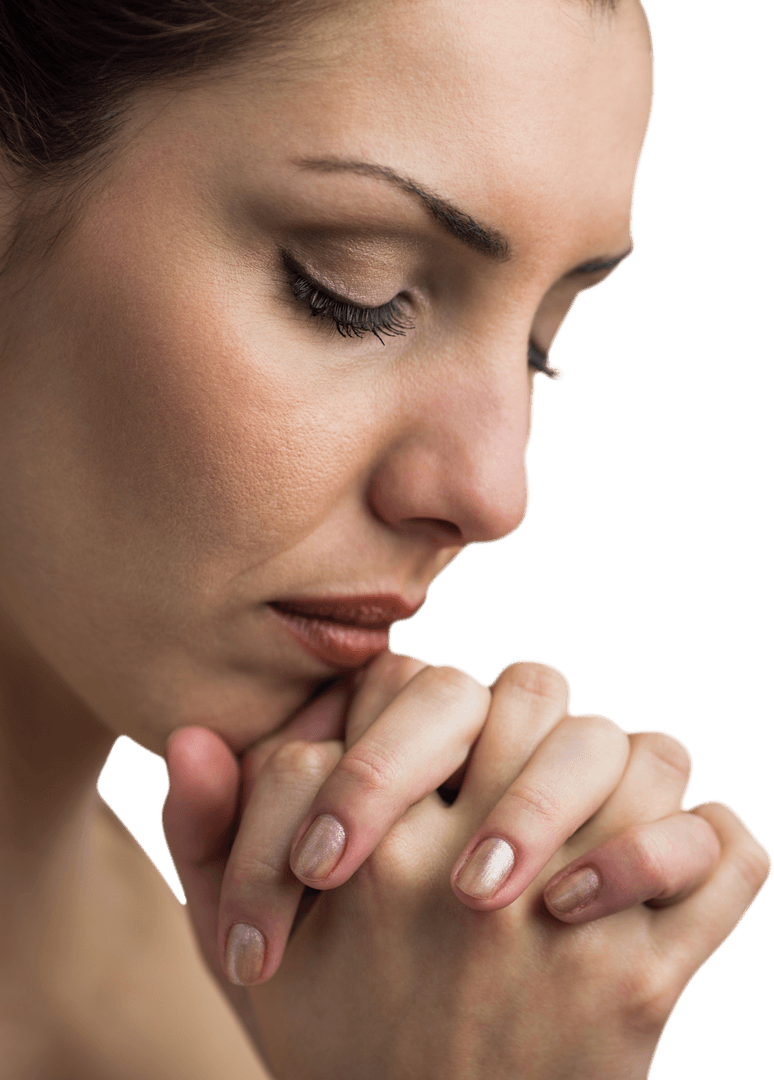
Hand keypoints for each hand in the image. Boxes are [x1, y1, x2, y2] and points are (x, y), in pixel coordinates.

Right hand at [232, 660, 770, 1078]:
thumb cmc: (336, 1048)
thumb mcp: (245, 956)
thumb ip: (208, 840)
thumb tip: (190, 736)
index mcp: (372, 857)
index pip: (416, 687)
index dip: (422, 706)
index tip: (430, 756)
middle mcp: (466, 874)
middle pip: (535, 692)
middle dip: (530, 716)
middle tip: (517, 768)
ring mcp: (562, 927)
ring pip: (640, 752)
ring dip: (629, 772)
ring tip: (596, 817)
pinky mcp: (643, 987)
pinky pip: (723, 857)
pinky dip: (711, 849)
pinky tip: (674, 873)